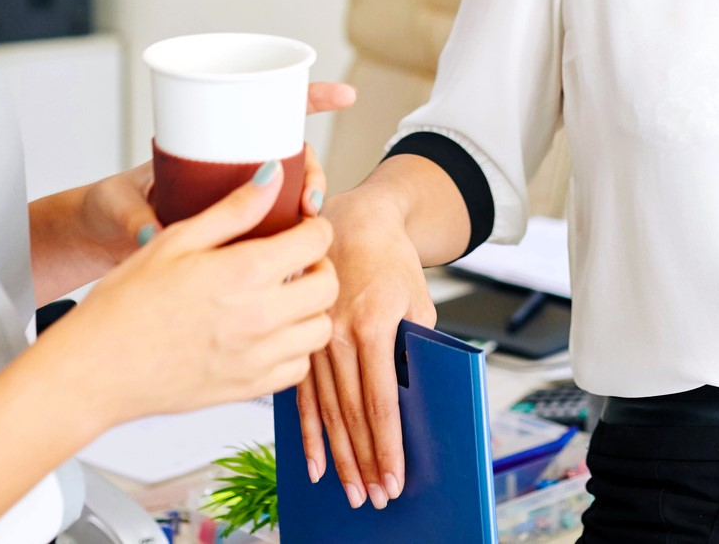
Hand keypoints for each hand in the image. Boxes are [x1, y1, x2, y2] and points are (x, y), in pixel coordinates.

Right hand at [35, 161, 338, 432]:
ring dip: (309, 309)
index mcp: (245, 272)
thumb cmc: (125, 304)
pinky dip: (294, 349)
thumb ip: (233, 209)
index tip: (300, 228)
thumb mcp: (176, 239)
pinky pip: (298, 369)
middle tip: (293, 262)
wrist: (96, 368)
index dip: (313, 227)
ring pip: (320, 330)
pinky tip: (267, 334)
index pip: (316, 241)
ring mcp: (256, 358)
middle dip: (318, 266)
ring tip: (281, 297)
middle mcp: (260, 317)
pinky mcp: (248, 389)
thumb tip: (272, 177)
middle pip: (328, 286)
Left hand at [52, 82, 352, 282]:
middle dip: (315, 170)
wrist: (98, 239)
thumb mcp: (118, 205)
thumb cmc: (108, 209)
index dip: (311, 99)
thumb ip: (135, 217)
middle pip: (291, 156)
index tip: (344, 95)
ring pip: (290, 193)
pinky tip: (304, 253)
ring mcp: (235, 201)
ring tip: (308, 221)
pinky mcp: (235, 232)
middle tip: (311, 198)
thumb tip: (148, 233)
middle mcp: (230, 169)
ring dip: (310, 203)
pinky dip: (295, 237)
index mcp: (208, 146)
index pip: (267, 111)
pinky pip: (276, 229)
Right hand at [294, 187, 436, 510]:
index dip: (387, 446)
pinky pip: (301, 396)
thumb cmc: (390, 258)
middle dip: (364, 463)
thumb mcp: (417, 298)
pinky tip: (314, 463)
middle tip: (374, 499)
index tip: (394, 478)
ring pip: (326, 412)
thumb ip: (413, 346)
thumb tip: (410, 396)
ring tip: (349, 490)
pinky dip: (308, 433)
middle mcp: (337, 334)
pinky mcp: (302, 341)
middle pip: (351, 415)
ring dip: (339, 457)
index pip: (380, 401)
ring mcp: (314, 339)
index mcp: (371, 324)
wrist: (351, 219)